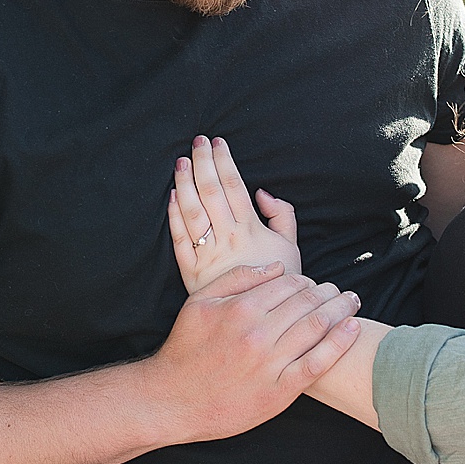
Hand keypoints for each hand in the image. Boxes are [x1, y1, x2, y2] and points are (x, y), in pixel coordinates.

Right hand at [148, 264, 361, 441]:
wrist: (173, 400)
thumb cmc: (186, 349)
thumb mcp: (201, 301)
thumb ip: (238, 278)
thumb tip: (275, 268)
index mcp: (242, 308)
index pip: (288, 284)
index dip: (306, 281)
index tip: (314, 283)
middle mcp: (260, 333)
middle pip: (307, 303)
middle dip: (329, 292)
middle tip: (341, 289)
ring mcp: (271, 364)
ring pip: (316, 328)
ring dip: (340, 310)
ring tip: (352, 301)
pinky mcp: (279, 392)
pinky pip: (317, 364)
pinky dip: (338, 344)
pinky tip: (351, 329)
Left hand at [169, 135, 301, 295]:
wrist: (263, 322)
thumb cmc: (279, 283)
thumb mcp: (292, 246)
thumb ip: (282, 215)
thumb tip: (262, 192)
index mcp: (250, 230)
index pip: (233, 186)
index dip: (224, 161)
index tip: (217, 142)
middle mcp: (227, 239)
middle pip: (210, 192)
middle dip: (203, 163)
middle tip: (197, 141)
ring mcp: (207, 256)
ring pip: (192, 212)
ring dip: (185, 183)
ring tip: (182, 162)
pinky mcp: (191, 272)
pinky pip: (179, 239)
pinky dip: (174, 216)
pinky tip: (172, 196)